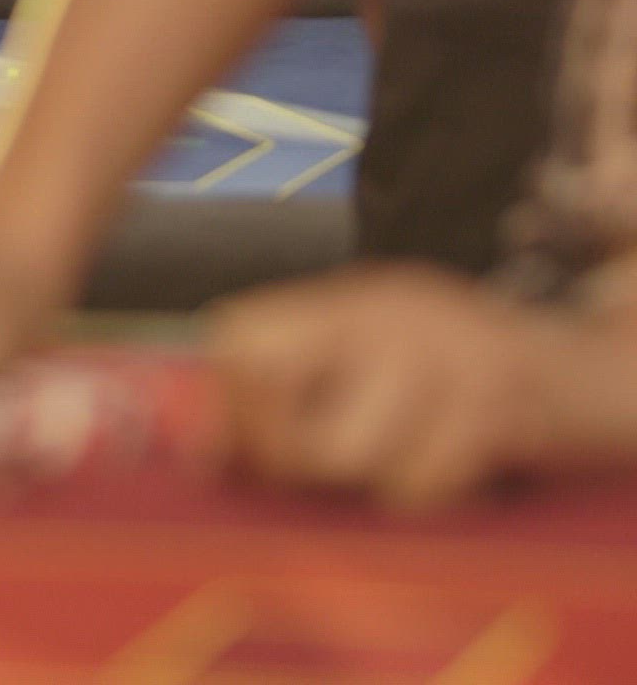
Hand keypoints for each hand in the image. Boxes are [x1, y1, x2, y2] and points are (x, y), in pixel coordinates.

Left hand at [207, 265, 552, 512]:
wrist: (599, 383)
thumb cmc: (466, 397)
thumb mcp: (374, 377)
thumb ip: (286, 406)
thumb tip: (202, 458)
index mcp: (347, 302)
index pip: (234, 341)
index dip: (232, 411)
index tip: (261, 447)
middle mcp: (385, 307)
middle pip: (265, 390)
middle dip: (288, 456)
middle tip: (343, 466)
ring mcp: (439, 347)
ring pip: (335, 454)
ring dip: (367, 484)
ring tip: (415, 462)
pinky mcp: (493, 402)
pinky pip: (412, 486)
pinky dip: (427, 499)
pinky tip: (461, 469)